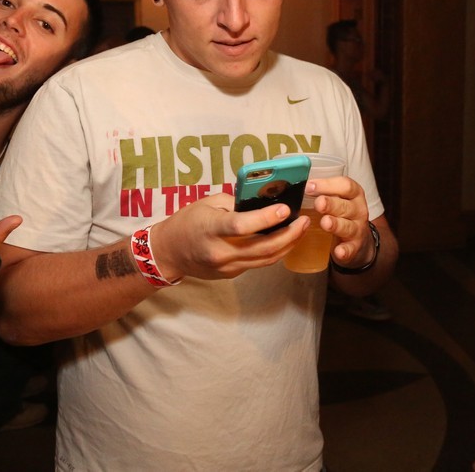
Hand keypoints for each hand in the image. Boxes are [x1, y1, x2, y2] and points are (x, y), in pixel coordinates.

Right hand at [147, 192, 309, 280]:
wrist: (169, 252)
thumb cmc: (187, 222)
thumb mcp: (207, 203)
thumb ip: (236, 202)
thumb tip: (264, 200)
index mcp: (211, 229)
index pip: (241, 226)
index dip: (266, 218)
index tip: (285, 209)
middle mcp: (220, 251)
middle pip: (262, 247)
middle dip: (289, 235)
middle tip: (304, 221)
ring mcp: (227, 266)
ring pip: (266, 259)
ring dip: (288, 245)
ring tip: (301, 230)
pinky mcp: (232, 274)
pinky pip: (259, 263)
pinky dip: (276, 251)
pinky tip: (285, 239)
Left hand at [306, 175, 373, 267]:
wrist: (358, 239)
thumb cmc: (341, 214)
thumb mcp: (336, 199)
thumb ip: (322, 192)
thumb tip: (296, 185)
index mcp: (353, 195)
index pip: (345, 186)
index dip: (328, 185)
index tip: (309, 186)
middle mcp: (358, 210)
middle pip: (346, 205)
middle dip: (331, 204)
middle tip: (318, 203)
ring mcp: (358, 229)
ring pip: (348, 226)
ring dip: (336, 224)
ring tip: (325, 222)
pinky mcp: (355, 247)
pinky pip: (351, 249)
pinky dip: (345, 251)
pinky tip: (338, 251)